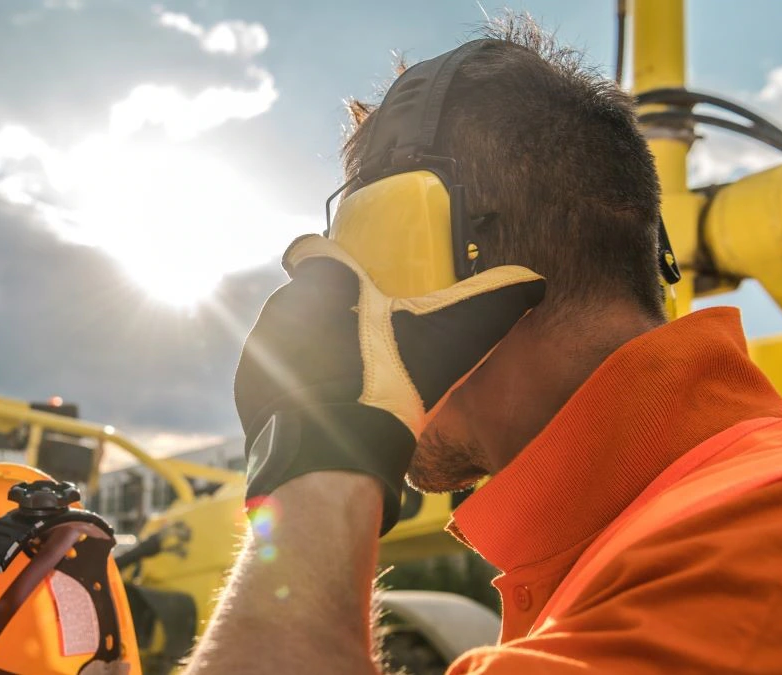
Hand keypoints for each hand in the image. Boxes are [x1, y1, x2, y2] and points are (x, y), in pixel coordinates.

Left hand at [235, 235, 543, 532]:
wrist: (332, 460)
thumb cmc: (391, 388)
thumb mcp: (452, 339)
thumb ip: (493, 301)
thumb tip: (535, 282)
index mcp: (325, 281)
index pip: (310, 248)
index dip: (329, 261)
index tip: (352, 282)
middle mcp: (282, 305)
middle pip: (308, 298)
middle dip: (333, 315)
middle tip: (368, 346)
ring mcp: (259, 347)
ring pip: (288, 336)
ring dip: (312, 350)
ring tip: (349, 381)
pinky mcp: (246, 387)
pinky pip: (271, 375)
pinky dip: (292, 386)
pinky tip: (324, 407)